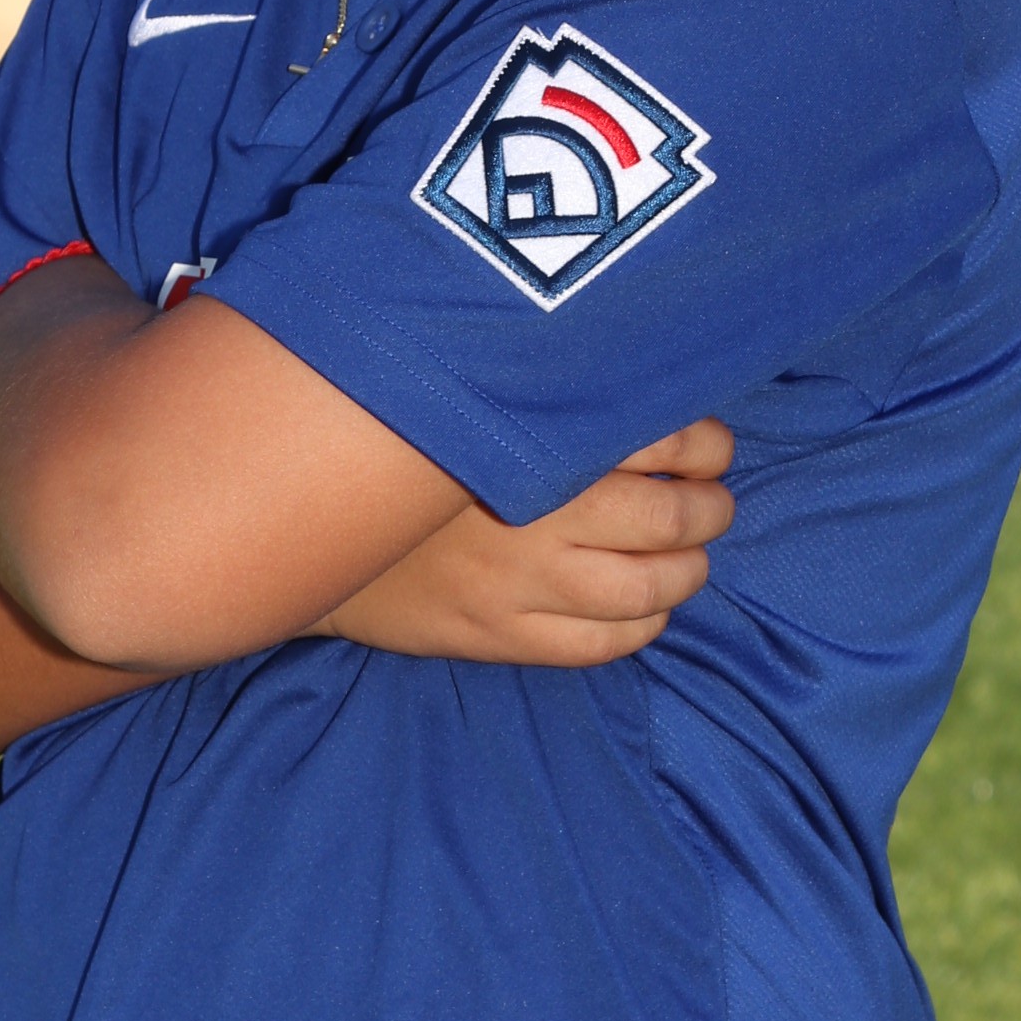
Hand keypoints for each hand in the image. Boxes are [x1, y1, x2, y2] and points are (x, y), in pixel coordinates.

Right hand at [314, 422, 734, 666]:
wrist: (309, 520)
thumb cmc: (406, 452)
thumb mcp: (472, 399)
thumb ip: (548, 389)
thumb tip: (643, 376)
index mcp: (534, 439)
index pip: (664, 439)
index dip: (706, 446)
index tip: (709, 447)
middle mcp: (535, 512)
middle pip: (671, 519)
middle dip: (710, 510)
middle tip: (712, 502)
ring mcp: (519, 582)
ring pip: (648, 590)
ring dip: (689, 572)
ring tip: (689, 556)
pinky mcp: (499, 634)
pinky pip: (603, 644)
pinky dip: (644, 626)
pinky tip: (646, 607)